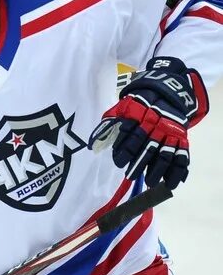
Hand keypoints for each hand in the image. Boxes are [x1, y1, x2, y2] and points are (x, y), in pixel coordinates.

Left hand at [89, 56, 207, 189]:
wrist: (165, 92)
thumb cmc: (137, 105)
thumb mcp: (121, 109)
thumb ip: (108, 125)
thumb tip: (93, 144)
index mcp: (139, 116)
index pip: (131, 133)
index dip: (125, 148)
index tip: (119, 161)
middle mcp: (155, 124)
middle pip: (148, 145)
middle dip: (140, 162)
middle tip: (131, 176)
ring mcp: (170, 132)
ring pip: (165, 152)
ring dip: (158, 168)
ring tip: (150, 182)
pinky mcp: (182, 138)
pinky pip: (182, 155)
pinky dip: (177, 170)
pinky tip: (171, 182)